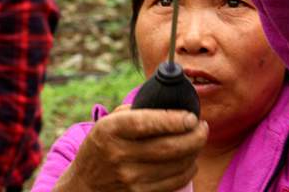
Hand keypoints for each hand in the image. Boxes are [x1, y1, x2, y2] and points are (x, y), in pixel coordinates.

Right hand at [55, 107, 207, 191]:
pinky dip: (188, 169)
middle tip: (202, 127)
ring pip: (176, 166)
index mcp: (110, 130)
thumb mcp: (107, 124)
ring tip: (197, 141)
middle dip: (194, 136)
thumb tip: (169, 105)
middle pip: (168, 147)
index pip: (146, 123)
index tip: (191, 116)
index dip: (174, 119)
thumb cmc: (101, 147)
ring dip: (194, 152)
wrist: (86, 186)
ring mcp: (130, 178)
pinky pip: (174, 182)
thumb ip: (134, 113)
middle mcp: (119, 155)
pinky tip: (189, 160)